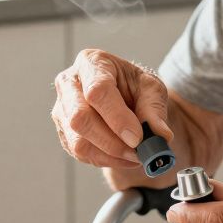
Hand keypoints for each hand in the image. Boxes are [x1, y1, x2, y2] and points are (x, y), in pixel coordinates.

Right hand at [52, 49, 172, 168]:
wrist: (125, 97)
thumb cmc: (135, 87)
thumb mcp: (152, 89)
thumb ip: (155, 109)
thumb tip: (161, 135)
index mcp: (91, 63)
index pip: (97, 91)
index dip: (117, 118)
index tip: (138, 138)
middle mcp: (69, 83)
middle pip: (79, 118)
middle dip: (112, 142)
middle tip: (138, 152)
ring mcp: (62, 109)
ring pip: (78, 142)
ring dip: (110, 155)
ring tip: (136, 155)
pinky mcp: (64, 132)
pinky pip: (80, 154)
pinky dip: (106, 160)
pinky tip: (124, 157)